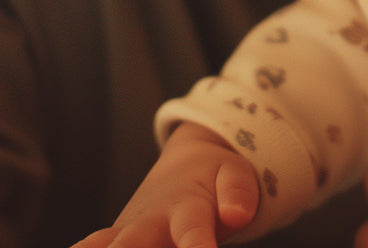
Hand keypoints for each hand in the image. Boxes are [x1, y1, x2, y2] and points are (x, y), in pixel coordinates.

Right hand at [71, 123, 257, 247]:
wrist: (184, 162)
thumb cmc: (215, 176)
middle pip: (134, 242)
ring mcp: (128, 232)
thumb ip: (239, 193)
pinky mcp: (113, 241)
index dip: (195, 245)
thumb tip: (237, 215)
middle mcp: (151, 222)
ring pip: (106, 245)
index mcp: (187, 207)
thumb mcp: (236, 176)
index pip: (191, 230)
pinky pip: (92, 246)